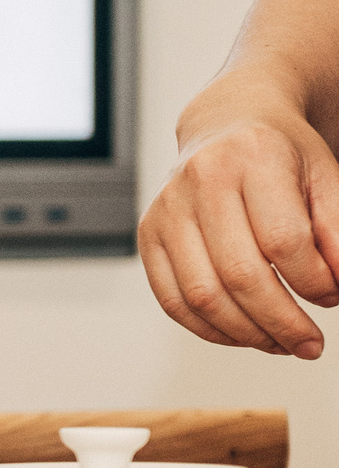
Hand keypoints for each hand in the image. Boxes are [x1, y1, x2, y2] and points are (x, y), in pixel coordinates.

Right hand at [140, 87, 338, 356]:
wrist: (227, 123)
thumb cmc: (280, 155)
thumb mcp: (326, 177)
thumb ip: (337, 230)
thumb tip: (335, 286)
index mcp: (253, 157)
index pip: (284, 241)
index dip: (314, 283)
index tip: (332, 297)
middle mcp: (201, 180)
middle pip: (241, 274)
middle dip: (282, 322)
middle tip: (309, 344)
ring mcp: (167, 208)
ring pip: (203, 295)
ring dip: (246, 333)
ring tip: (278, 343)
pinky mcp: (148, 233)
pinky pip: (171, 299)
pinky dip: (208, 328)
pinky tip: (241, 333)